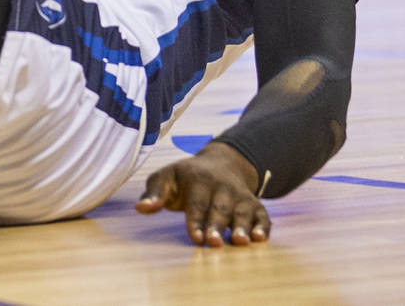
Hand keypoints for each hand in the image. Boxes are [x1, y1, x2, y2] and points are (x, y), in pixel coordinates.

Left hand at [136, 141, 269, 246]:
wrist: (221, 162)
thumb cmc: (186, 177)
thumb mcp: (166, 177)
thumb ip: (154, 192)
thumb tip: (141, 208)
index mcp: (198, 179)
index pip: (196, 203)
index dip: (195, 220)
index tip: (194, 238)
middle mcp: (222, 187)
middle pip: (219, 208)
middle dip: (216, 225)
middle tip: (213, 243)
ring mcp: (240, 195)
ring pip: (242, 212)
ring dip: (242, 227)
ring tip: (239, 242)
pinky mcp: (254, 204)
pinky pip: (262, 215)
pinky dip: (263, 226)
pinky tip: (261, 239)